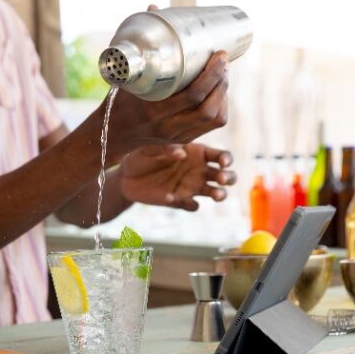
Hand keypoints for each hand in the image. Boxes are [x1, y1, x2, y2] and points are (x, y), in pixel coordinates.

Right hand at [98, 4, 228, 162]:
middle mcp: (169, 127)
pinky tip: (217, 91)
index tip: (219, 55)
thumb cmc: (121, 100)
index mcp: (153, 112)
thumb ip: (142, 45)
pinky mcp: (185, 139)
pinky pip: (212, 125)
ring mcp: (178, 136)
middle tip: (223, 62)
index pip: (192, 96)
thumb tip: (154, 8)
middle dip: (221, 82)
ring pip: (215, 118)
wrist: (114, 133)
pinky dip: (220, 106)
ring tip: (222, 75)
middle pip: (209, 108)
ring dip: (223, 94)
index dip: (211, 75)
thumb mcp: (127, 76)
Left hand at [120, 144, 235, 210]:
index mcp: (197, 153)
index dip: (226, 159)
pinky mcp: (180, 201)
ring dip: (220, 195)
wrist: (126, 177)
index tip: (223, 163)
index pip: (220, 156)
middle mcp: (199, 171)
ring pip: (215, 193)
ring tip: (216, 195)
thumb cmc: (141, 156)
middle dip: (229, 178)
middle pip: (226, 176)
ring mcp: (191, 187)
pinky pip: (191, 205)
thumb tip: (182, 153)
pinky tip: (170, 197)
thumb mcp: (150, 148)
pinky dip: (186, 203)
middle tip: (221, 179)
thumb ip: (165, 148)